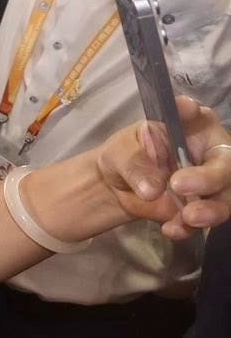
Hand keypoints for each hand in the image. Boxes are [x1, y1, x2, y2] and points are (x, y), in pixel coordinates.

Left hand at [95, 97, 230, 240]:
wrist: (117, 186)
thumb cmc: (125, 155)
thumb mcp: (120, 152)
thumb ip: (135, 163)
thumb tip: (153, 189)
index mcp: (191, 126)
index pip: (197, 114)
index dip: (192, 112)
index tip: (186, 107)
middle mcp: (208, 152)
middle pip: (226, 164)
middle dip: (210, 178)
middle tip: (180, 185)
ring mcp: (210, 182)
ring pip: (226, 196)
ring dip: (212, 210)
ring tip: (189, 218)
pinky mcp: (201, 208)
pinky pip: (205, 221)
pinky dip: (190, 228)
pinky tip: (172, 229)